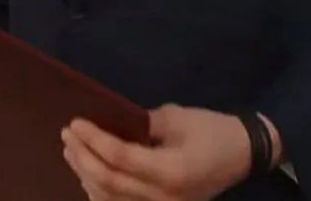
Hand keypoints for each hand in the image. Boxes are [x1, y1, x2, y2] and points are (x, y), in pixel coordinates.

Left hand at [61, 105, 253, 200]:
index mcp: (172, 172)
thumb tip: (108, 123)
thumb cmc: (212, 130)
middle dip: (83, 157)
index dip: (94, 140)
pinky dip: (100, 194)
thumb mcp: (177, 117)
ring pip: (112, 200)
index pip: (120, 158)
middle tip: (67, 134)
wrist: (243, 155)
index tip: (75, 123)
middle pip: (110, 182)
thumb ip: (141, 123)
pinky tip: (87, 177)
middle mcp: (165, 198)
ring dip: (86, 175)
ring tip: (71, 151)